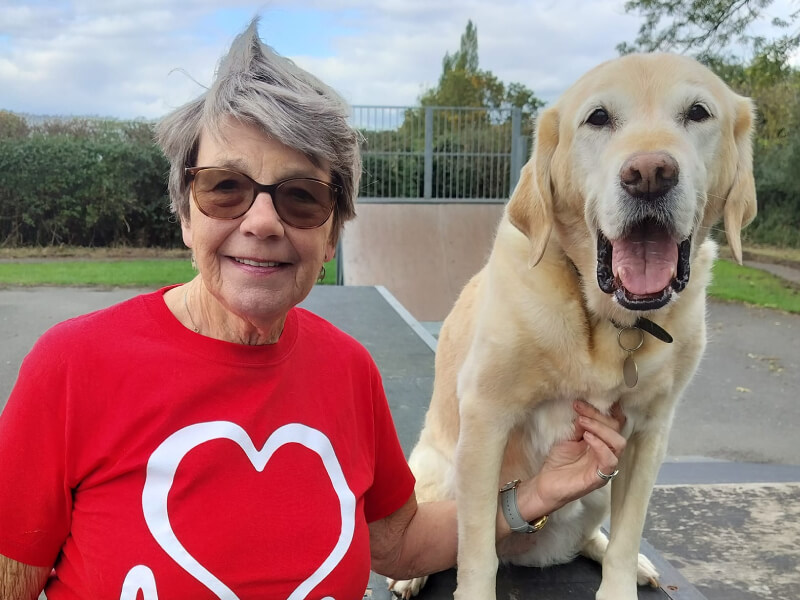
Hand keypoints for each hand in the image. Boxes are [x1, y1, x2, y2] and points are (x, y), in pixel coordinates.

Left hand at [517, 401, 625, 519]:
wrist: (547, 484)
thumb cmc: (559, 461)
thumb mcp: (569, 438)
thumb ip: (580, 426)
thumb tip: (585, 410)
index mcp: (602, 441)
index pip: (612, 421)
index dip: (601, 410)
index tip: (580, 402)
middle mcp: (608, 452)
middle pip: (617, 429)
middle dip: (598, 416)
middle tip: (579, 410)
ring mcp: (606, 466)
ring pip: (618, 443)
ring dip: (600, 428)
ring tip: (583, 423)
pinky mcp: (600, 478)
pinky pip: (610, 460)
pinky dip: (600, 445)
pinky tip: (586, 438)